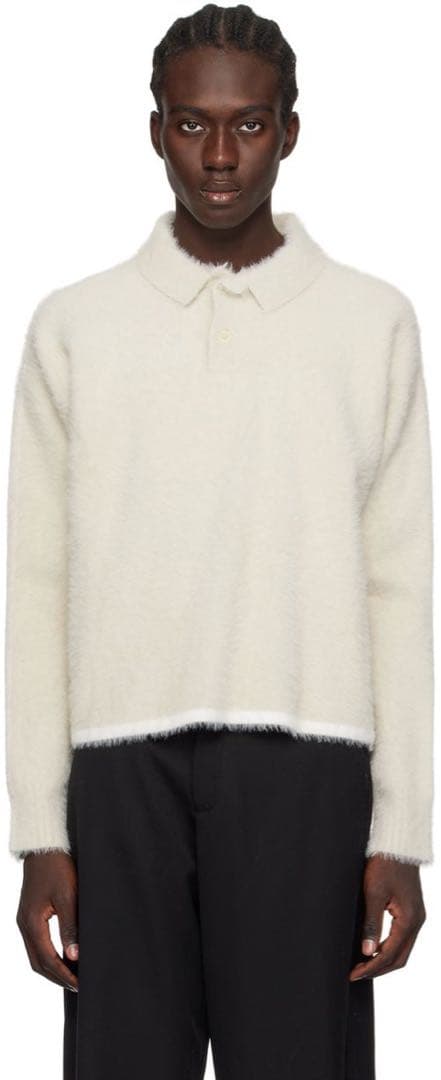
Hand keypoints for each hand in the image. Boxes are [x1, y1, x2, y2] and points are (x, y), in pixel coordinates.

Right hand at [16, 851, 78, 991]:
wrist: (43, 846)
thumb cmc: (57, 867)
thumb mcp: (68, 896)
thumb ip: (70, 927)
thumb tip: (74, 956)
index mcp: (32, 923)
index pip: (47, 960)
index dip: (64, 975)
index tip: (80, 984)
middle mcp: (24, 925)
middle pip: (38, 963)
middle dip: (57, 977)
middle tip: (78, 986)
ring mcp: (24, 920)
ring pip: (35, 955)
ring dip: (52, 968)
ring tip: (72, 976)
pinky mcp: (29, 915)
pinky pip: (36, 943)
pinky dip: (48, 955)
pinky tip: (63, 955)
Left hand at [348, 854, 425, 980]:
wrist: (399, 846)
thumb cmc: (385, 865)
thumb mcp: (374, 893)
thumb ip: (371, 923)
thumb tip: (367, 952)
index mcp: (409, 920)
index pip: (389, 954)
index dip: (371, 968)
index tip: (353, 974)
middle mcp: (417, 922)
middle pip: (399, 958)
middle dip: (378, 969)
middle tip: (356, 974)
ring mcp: (417, 917)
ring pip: (402, 950)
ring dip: (384, 960)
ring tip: (362, 964)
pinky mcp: (412, 912)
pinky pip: (402, 939)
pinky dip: (389, 948)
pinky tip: (373, 948)